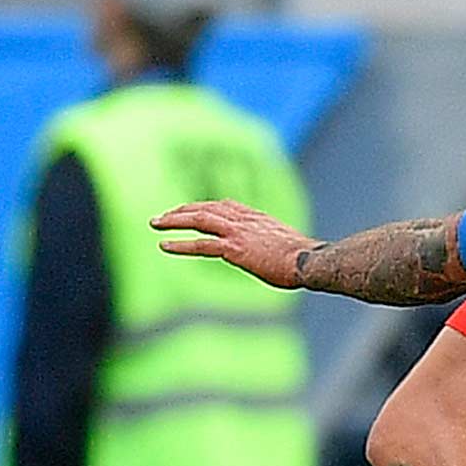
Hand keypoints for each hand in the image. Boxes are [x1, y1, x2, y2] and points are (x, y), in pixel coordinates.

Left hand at [150, 201, 313, 289]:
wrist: (310, 261)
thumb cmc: (306, 259)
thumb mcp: (288, 246)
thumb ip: (274, 245)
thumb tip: (278, 256)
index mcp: (257, 217)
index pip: (225, 205)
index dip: (204, 207)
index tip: (190, 210)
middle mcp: (244, 219)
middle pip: (206, 207)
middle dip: (182, 210)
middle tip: (162, 216)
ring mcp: (238, 232)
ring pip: (198, 219)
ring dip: (174, 220)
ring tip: (155, 224)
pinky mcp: (234, 249)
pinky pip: (201, 245)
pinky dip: (181, 244)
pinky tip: (165, 246)